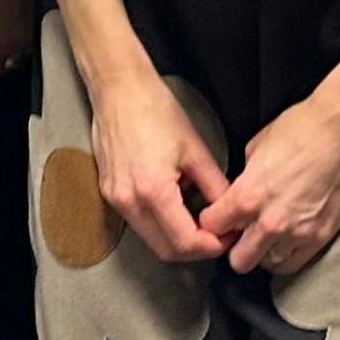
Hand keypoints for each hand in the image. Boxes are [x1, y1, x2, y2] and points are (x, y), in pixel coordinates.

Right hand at [87, 62, 231, 265]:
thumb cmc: (154, 110)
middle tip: (217, 235)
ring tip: (199, 220)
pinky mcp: (110, 192)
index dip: (212, 246)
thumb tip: (230, 211)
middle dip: (196, 249)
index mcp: (153, 191)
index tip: (227, 238)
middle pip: (166, 250)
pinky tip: (175, 206)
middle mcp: (129, 201)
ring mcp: (115, 199)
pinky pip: (138, 222)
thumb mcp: (195, 149)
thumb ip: (215, 186)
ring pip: (151, 239)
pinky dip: (160, 224)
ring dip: (177, 238)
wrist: (119, 89)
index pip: (185, 242)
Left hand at [203, 88, 339, 276]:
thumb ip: (245, 179)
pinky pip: (293, 264)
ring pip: (266, 264)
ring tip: (266, 236)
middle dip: (234, 246)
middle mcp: (268, 222)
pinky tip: (285, 242)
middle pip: (238, 259)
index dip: (213, 221)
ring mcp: (296, 234)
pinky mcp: (320, 238)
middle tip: (241, 233)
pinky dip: (285, 256)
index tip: (219, 217)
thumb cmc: (299, 130)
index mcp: (247, 196)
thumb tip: (242, 191)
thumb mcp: (256, 147)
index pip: (212, 227)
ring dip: (262, 252)